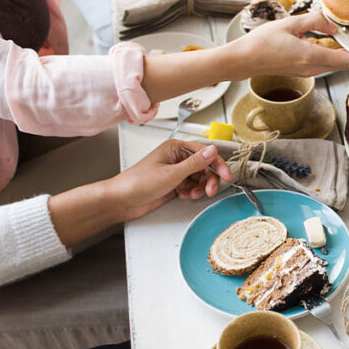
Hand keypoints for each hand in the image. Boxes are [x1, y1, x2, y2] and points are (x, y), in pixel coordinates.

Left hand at [107, 139, 232, 221]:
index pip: (205, 153)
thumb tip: (213, 150)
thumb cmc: (139, 183)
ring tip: (191, 195)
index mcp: (176, 148)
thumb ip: (195, 163)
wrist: (121, 200)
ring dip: (199, 187)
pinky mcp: (173, 183)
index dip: (218, 164)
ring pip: (199, 178)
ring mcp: (175, 171)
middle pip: (204, 166)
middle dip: (209, 179)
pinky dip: (191, 192)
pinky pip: (191, 186)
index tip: (227, 177)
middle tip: (209, 191)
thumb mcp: (171, 174)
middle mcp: (177, 158)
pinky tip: (184, 196)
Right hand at [231, 13, 348, 77]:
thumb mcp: (290, 25)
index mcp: (312, 57)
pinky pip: (325, 63)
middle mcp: (313, 68)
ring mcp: (308, 71)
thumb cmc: (262, 43)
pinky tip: (339, 47)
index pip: (346, 61)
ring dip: (348, 56)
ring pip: (334, 64)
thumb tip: (334, 24)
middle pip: (344, 64)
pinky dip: (336, 56)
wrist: (244, 60)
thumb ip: (314, 22)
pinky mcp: (303, 70)